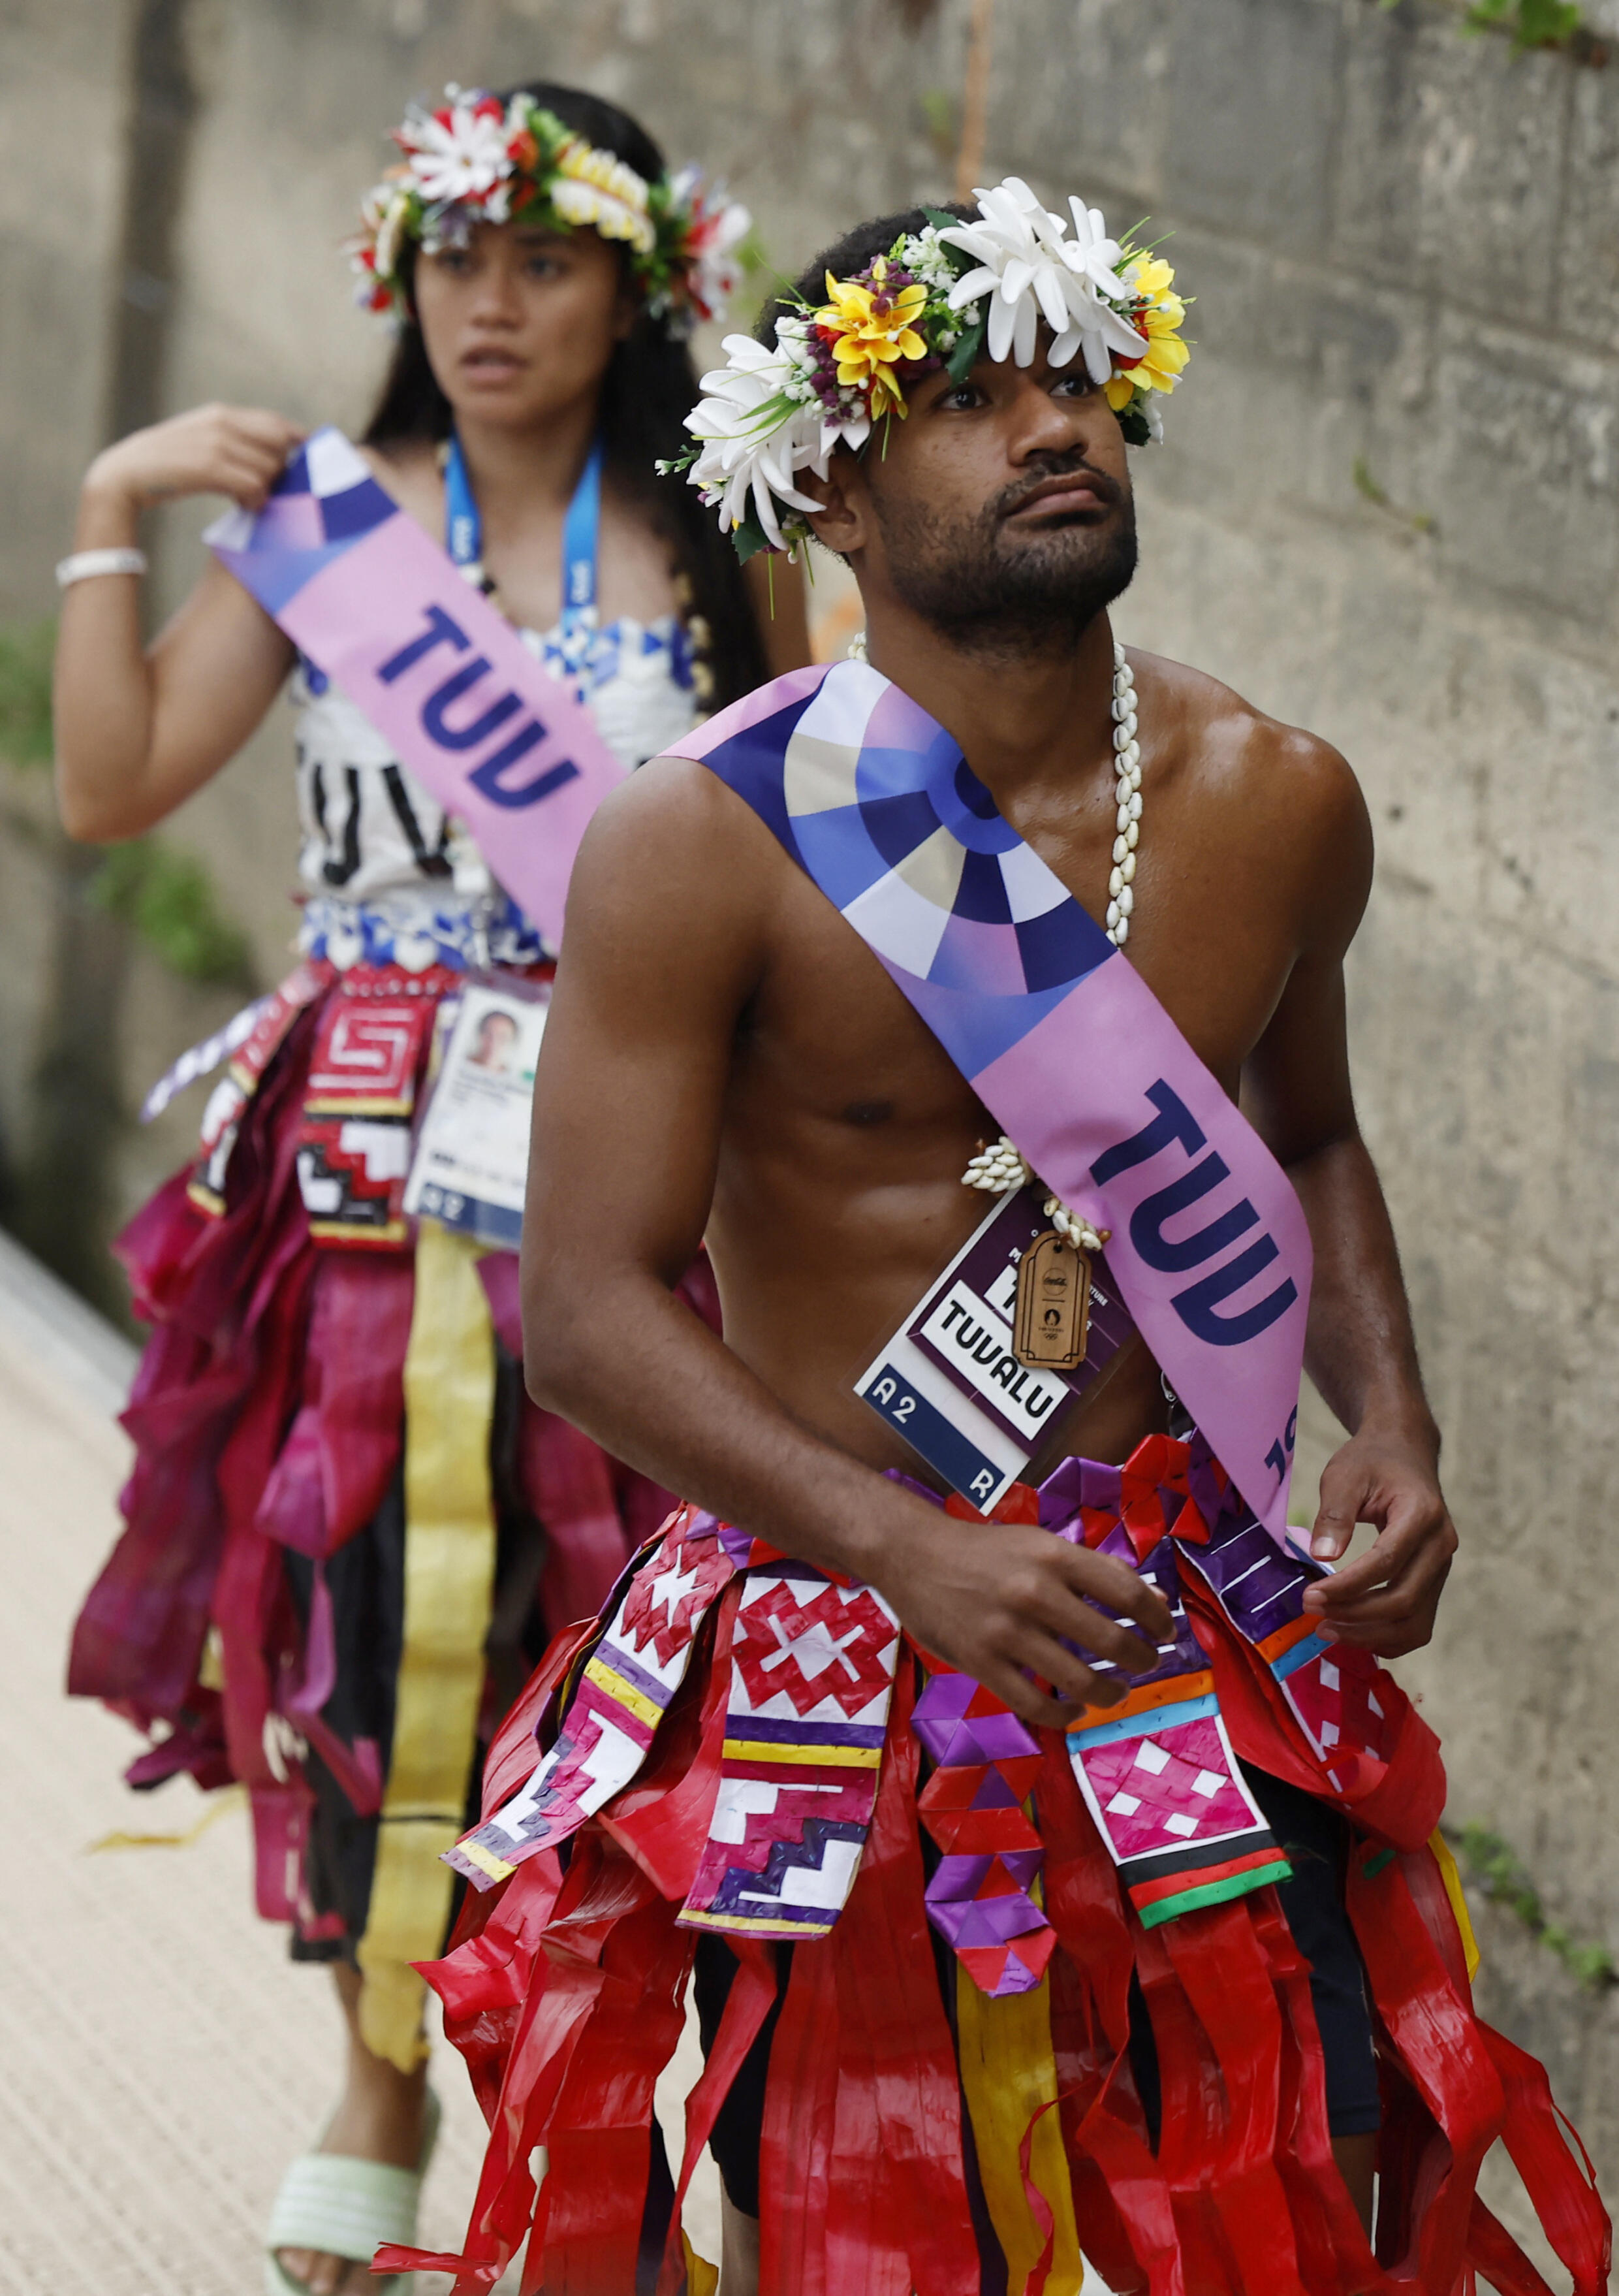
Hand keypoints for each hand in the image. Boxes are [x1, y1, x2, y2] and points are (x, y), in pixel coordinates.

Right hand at [83, 403, 305, 519]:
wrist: (123, 476)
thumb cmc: (166, 468)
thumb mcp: (201, 445)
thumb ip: (233, 443)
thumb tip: (276, 459)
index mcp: (221, 414)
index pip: (277, 425)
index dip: (295, 447)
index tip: (300, 469)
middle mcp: (221, 422)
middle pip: (280, 448)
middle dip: (278, 473)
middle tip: (262, 491)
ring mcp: (215, 442)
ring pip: (270, 469)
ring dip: (265, 490)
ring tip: (247, 500)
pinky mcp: (209, 466)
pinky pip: (254, 485)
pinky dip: (255, 501)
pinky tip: (243, 507)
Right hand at [874, 1503, 1174, 1732]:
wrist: (913, 1555)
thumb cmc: (986, 1551)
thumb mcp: (1041, 1543)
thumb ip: (1092, 1570)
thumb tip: (1152, 1600)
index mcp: (1054, 1556)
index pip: (1127, 1593)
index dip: (1157, 1619)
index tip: (1166, 1632)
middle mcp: (1034, 1592)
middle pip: (1113, 1642)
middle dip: (1142, 1660)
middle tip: (1146, 1664)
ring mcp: (1006, 1632)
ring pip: (1079, 1681)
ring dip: (1109, 1693)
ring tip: (1115, 1691)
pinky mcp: (981, 1663)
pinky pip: (1035, 1705)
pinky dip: (1064, 1715)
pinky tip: (1074, 1710)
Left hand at [1301, 1421, 1456, 1656]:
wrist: (1404, 1453)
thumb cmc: (1372, 1462)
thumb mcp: (1345, 1475)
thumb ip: (1334, 1514)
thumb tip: (1322, 1556)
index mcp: (1422, 1515)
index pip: (1387, 1562)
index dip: (1348, 1586)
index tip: (1310, 1595)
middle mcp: (1441, 1546)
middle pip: (1404, 1600)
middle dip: (1354, 1615)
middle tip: (1310, 1611)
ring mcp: (1442, 1568)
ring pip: (1414, 1622)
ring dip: (1370, 1635)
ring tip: (1326, 1631)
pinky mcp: (1433, 1581)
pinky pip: (1417, 1624)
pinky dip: (1386, 1638)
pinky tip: (1351, 1633)